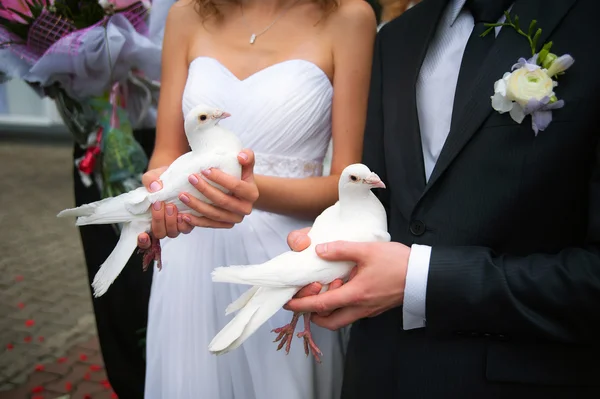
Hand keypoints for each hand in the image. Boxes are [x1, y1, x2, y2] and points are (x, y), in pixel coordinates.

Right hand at [137, 165, 193, 249]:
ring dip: (171, 221)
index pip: (143, 240)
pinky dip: (184, 222)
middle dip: (158, 220)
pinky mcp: (189, 222)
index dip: (142, 242)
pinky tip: (183, 212)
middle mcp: (162, 225)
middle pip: (159, 233)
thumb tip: (154, 187)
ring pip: (173, 232)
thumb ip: (150, 181)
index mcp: (149, 219)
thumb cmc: (162, 179)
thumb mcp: (154, 177)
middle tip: (160, 204)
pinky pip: (187, 228)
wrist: (179, 175)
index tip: (142, 235)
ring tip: (171, 206)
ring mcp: (176, 225)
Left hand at [178, 149, 258, 226]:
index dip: (220, 178)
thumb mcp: (246, 165)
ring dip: (196, 205)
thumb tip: (240, 156)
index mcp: (252, 194)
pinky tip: (184, 215)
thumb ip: (247, 156)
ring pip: (214, 214)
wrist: (240, 192)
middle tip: (191, 178)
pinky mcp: (225, 225)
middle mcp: (245, 209)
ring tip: (182, 195)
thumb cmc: (240, 175)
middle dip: (205, 190)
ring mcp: (235, 219)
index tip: (204, 170)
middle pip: (223, 201)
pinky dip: (196, 221)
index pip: (236, 186)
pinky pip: (209, 224)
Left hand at [285, 233, 409, 329]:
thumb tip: (319, 250)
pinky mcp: (375, 307)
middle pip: (329, 322)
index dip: (302, 305)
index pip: (321, 306)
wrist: (424, 275)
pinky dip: (340, 305)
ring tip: (322, 290)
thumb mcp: (367, 250)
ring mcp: (369, 310)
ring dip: (327, 310)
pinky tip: (341, 288)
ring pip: (341, 318)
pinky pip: (352, 312)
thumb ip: (341, 250)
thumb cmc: (398, 263)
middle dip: (313, 314)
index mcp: (355, 295)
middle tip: (306, 297)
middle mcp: (360, 308)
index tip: (289, 302)